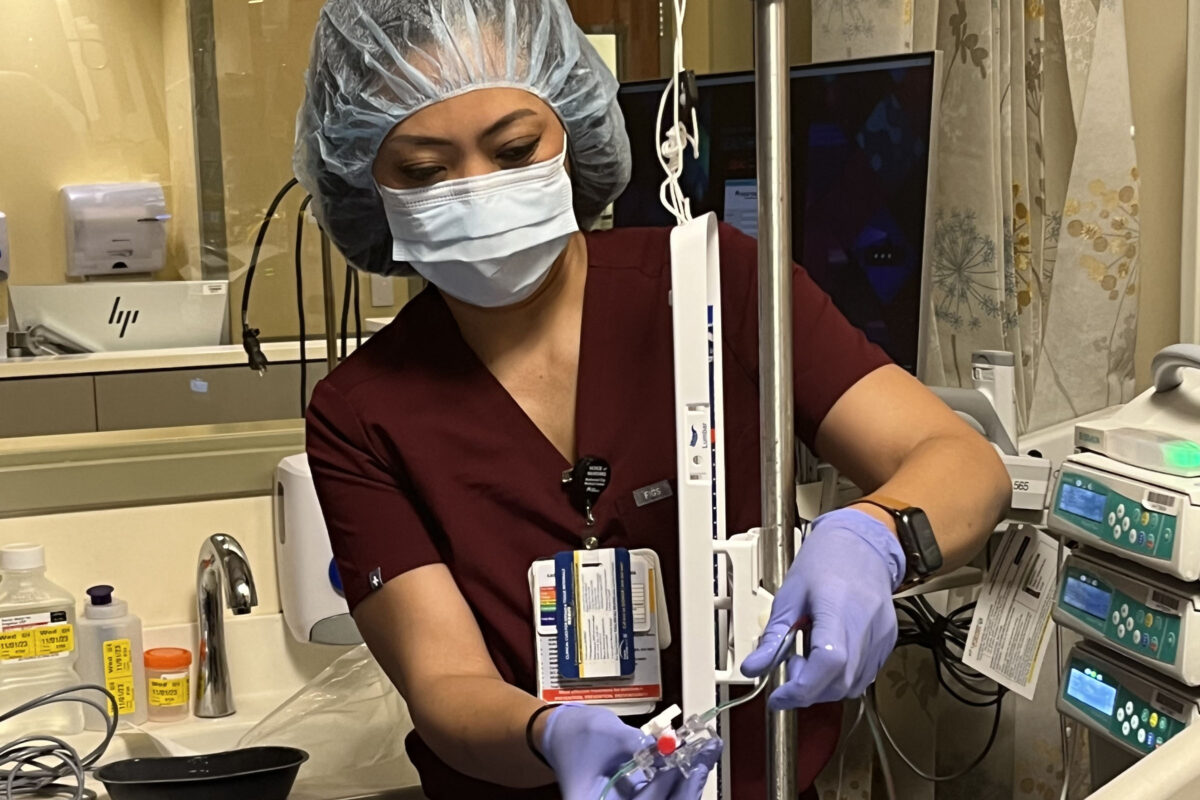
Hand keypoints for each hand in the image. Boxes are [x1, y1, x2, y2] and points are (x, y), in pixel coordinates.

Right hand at [540, 703, 720, 798]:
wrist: (563, 733)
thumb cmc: (573, 735)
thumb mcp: (603, 733)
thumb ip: (635, 743)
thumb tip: (668, 747)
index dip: (664, 791)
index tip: (686, 766)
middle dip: (686, 786)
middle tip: (704, 757)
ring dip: (688, 779)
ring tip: (707, 751)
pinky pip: (665, 794)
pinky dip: (681, 776)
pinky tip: (696, 756)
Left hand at [741, 508, 904, 708]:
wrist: (860, 545)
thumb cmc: (825, 563)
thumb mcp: (789, 596)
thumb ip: (773, 636)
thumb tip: (754, 668)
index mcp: (837, 607)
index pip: (828, 661)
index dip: (802, 687)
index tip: (779, 696)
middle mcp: (864, 624)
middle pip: (840, 681)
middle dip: (809, 689)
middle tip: (790, 668)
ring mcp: (880, 636)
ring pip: (853, 685)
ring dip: (825, 686)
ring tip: (808, 656)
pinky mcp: (887, 643)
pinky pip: (865, 675)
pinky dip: (842, 677)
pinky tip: (828, 655)